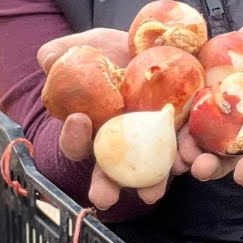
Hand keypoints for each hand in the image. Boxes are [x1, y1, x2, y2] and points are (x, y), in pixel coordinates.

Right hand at [37, 28, 186, 208]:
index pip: (76, 142)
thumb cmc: (113, 52)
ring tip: (153, 191)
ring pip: (149, 173)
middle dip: (105, 188)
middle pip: (108, 174)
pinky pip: (186, 151)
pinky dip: (191, 159)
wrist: (156, 46)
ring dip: (151, 185)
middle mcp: (119, 145)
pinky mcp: (182, 134)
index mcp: (91, 129)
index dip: (73, 137)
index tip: (78, 120)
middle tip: (104, 196)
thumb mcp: (87, 47)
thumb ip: (62, 53)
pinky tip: (194, 162)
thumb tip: (47, 60)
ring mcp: (151, 143)